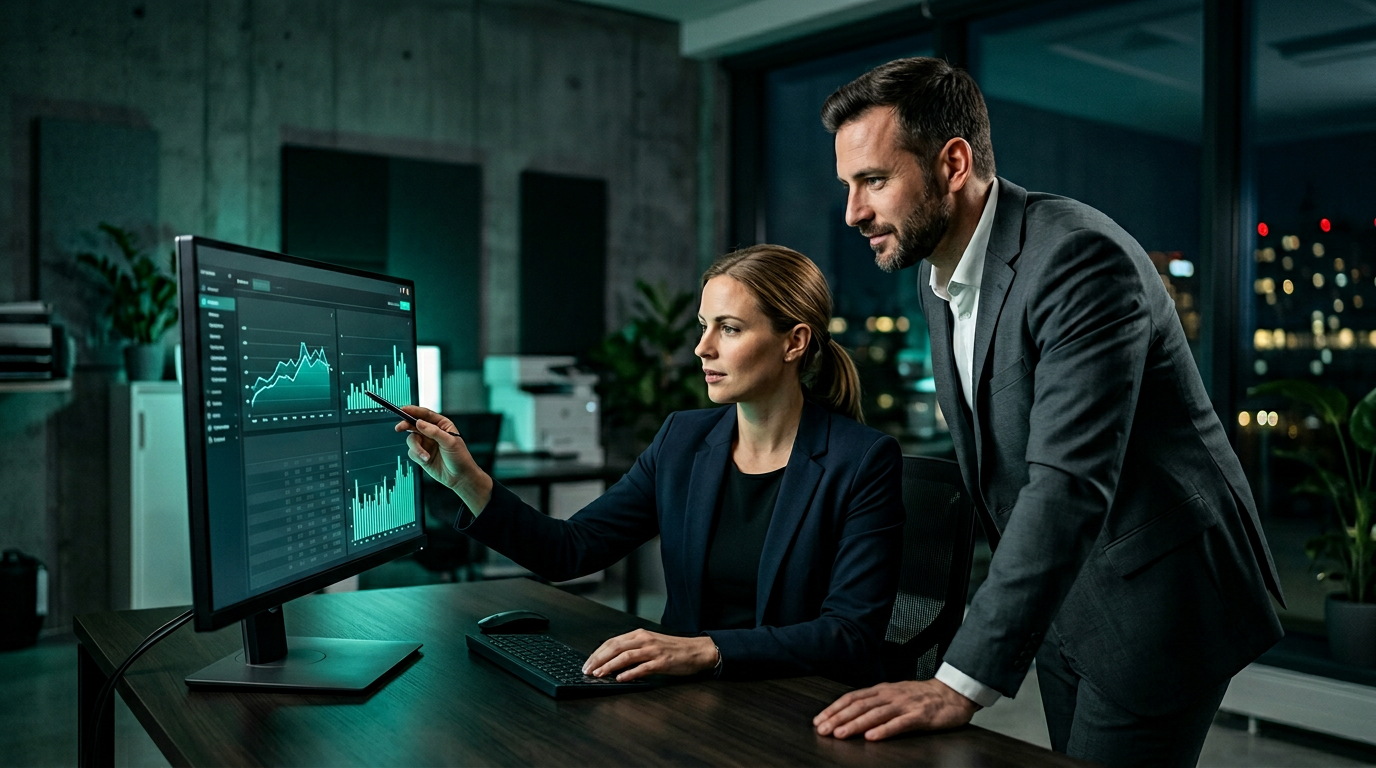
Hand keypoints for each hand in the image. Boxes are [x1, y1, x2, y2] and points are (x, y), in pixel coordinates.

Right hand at [397, 406, 491, 511]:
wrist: (459, 477)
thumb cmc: (460, 457)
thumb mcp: (450, 442)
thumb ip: (434, 432)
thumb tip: (419, 423)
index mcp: (441, 424)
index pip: (425, 414)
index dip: (413, 411)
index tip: (403, 409)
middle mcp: (432, 432)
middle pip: (414, 424)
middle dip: (406, 425)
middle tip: (399, 428)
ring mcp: (426, 443)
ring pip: (411, 439)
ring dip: (416, 448)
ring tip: (425, 456)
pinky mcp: (421, 454)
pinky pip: (411, 451)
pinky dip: (417, 455)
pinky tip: (426, 459)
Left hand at [581, 629, 717, 680]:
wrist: (697, 651)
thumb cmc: (674, 649)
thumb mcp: (651, 644)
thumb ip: (633, 650)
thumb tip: (612, 661)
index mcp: (640, 635)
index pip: (612, 642)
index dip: (597, 653)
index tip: (587, 663)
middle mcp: (644, 640)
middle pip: (615, 647)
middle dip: (598, 659)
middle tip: (587, 670)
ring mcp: (653, 651)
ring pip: (626, 656)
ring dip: (609, 666)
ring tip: (599, 674)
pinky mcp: (662, 662)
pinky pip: (642, 668)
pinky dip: (629, 673)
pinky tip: (620, 679)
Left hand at [813, 679, 977, 740]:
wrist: (952, 694)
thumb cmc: (922, 697)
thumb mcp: (895, 695)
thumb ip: (876, 703)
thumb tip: (851, 712)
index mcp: (882, 690)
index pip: (853, 698)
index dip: (834, 709)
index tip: (819, 720)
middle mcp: (890, 695)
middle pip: (859, 706)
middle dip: (839, 718)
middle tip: (823, 729)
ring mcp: (904, 705)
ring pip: (875, 714)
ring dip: (856, 724)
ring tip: (841, 734)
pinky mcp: (919, 716)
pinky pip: (899, 724)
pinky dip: (884, 730)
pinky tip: (872, 737)